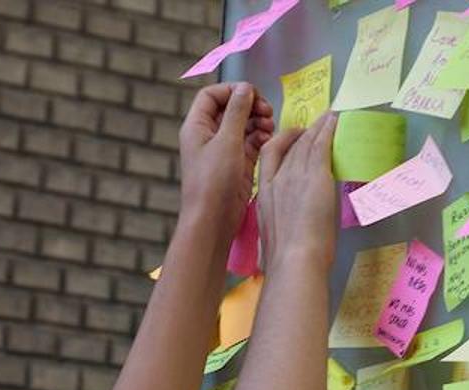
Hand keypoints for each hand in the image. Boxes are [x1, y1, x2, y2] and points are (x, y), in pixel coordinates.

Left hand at [179, 83, 274, 234]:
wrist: (212, 221)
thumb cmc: (213, 182)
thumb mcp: (227, 141)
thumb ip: (237, 112)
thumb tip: (245, 89)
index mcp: (197, 126)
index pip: (212, 95)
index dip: (232, 90)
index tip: (253, 95)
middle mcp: (208, 136)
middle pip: (230, 109)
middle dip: (250, 106)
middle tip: (268, 112)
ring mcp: (223, 151)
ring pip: (242, 126)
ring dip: (258, 122)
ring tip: (271, 127)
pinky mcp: (237, 165)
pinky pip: (250, 144)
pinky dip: (260, 139)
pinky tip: (270, 141)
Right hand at [257, 113, 338, 272]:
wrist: (294, 259)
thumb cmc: (285, 258)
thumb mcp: (273, 236)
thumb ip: (280, 223)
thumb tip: (288, 227)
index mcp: (263, 194)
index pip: (268, 157)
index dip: (280, 143)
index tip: (290, 139)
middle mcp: (276, 179)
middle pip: (289, 148)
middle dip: (301, 134)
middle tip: (314, 126)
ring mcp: (295, 176)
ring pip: (305, 143)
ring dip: (317, 128)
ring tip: (327, 118)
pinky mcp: (316, 176)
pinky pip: (320, 146)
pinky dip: (326, 131)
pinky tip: (333, 122)